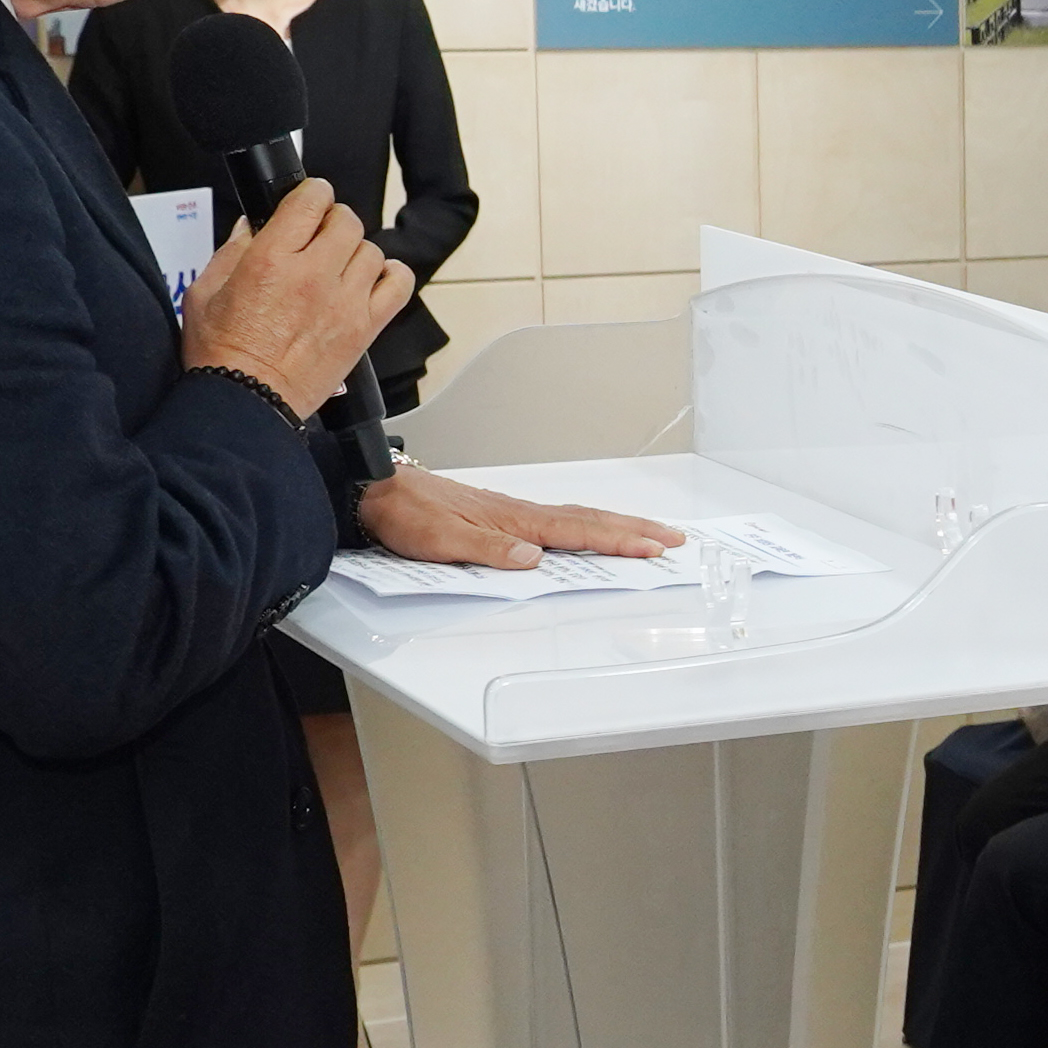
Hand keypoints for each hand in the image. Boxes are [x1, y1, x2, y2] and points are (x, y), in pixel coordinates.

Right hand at [179, 175, 409, 415]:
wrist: (247, 403)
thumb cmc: (221, 355)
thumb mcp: (204, 292)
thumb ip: (231, 251)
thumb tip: (251, 225)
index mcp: (271, 259)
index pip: (309, 201)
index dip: (312, 192)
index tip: (309, 199)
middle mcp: (313, 275)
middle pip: (346, 221)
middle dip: (332, 220)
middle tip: (319, 235)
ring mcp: (344, 302)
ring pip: (371, 250)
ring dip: (355, 251)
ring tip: (337, 266)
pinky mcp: (364, 328)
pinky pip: (398, 286)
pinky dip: (391, 276)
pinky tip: (371, 280)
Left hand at [358, 465, 683, 569]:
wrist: (373, 488)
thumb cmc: (403, 513)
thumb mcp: (438, 540)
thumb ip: (486, 550)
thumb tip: (532, 558)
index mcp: (510, 522)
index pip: (575, 532)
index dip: (617, 541)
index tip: (652, 547)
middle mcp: (517, 514)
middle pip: (589, 520)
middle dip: (635, 529)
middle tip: (674, 537)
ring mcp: (513, 513)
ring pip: (578, 518)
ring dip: (618, 525)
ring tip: (649, 533)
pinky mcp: (503, 516)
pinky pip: (559, 519)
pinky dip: (589, 523)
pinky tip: (594, 529)